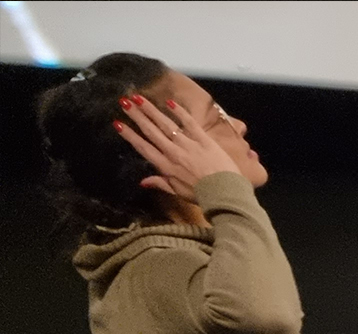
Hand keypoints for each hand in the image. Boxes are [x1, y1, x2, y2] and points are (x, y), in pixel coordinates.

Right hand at [113, 94, 238, 202]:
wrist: (224, 192)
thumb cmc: (202, 195)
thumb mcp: (178, 192)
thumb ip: (161, 184)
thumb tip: (142, 181)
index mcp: (165, 166)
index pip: (143, 147)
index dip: (129, 135)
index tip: (118, 123)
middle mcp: (173, 152)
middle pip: (151, 131)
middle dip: (136, 116)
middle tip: (124, 102)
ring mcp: (188, 144)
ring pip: (166, 124)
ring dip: (151, 110)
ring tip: (138, 98)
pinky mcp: (203, 139)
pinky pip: (190, 122)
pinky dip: (180, 112)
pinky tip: (170, 103)